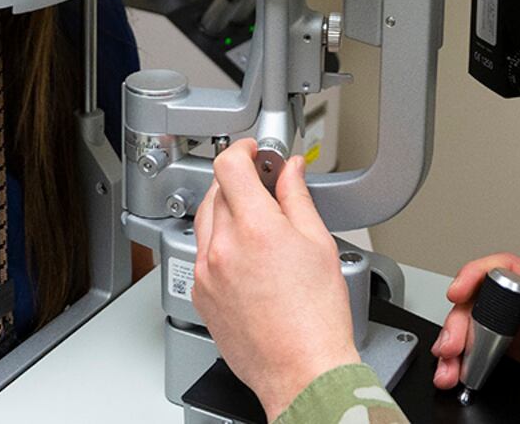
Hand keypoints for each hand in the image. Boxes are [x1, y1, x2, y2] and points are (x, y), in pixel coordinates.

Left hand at [192, 139, 359, 418]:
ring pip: (206, 220)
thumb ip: (297, 197)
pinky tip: (247, 258)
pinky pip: (203, 253)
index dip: (243, 149)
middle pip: (217, 190)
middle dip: (240, 181)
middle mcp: (222, 247)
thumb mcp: (319, 243)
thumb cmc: (316, 318)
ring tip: (258, 225)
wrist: (301, 369)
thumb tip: (290, 170)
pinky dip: (220, 244)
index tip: (254, 151)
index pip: (229, 165)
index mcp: (254, 228)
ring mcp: (206, 272)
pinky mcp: (200, 294)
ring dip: (227, 210)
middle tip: (266, 187)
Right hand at [432, 254, 519, 423]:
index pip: (510, 272)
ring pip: (474, 330)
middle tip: (451, 346)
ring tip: (448, 369)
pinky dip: (459, 366)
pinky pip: (476, 359)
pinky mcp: (512, 371)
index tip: (460, 291)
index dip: (479, 273)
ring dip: (454, 345)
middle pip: (482, 302)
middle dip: (459, 319)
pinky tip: (455, 377)